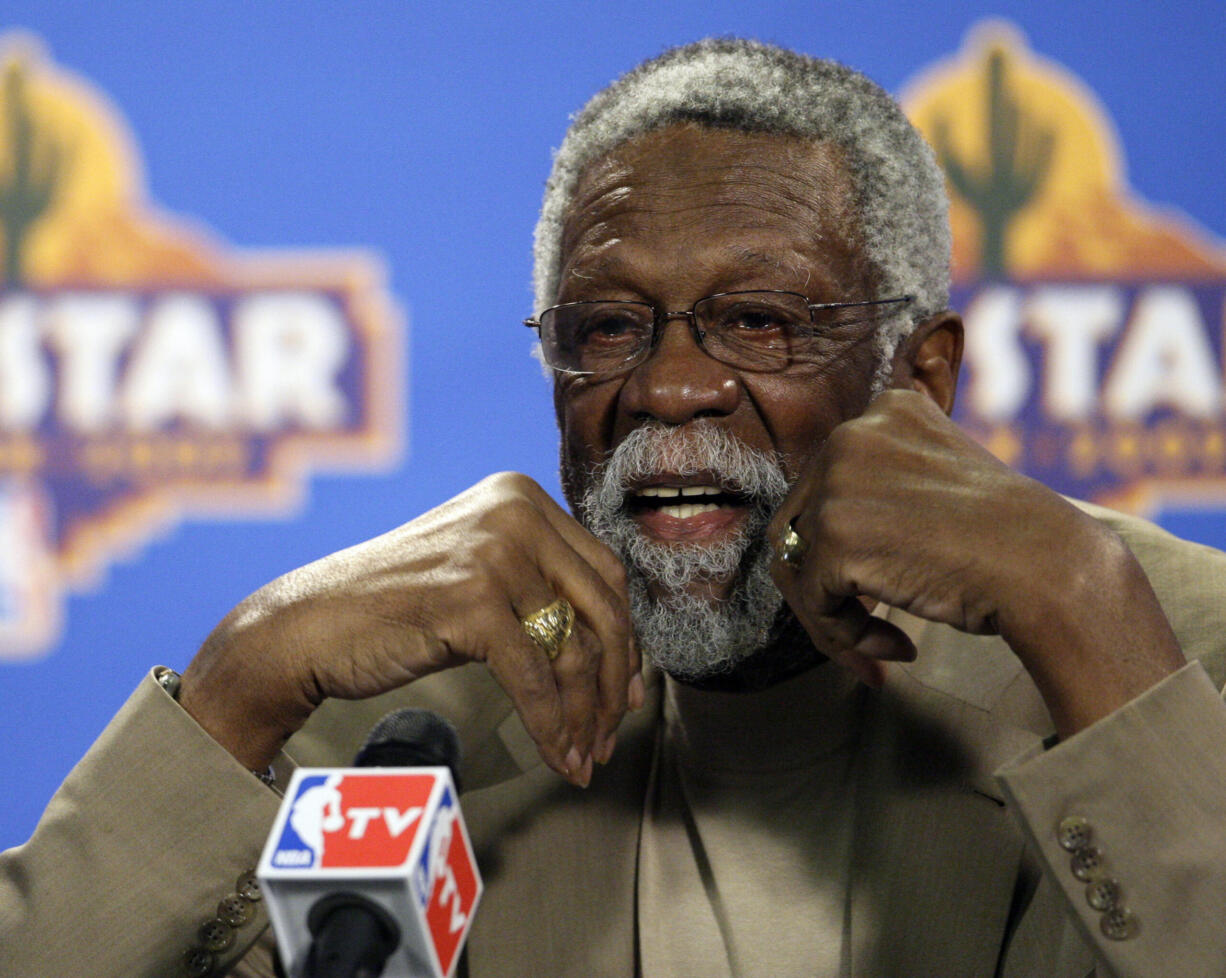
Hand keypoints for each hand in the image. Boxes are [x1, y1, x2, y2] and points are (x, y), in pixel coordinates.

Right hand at [179, 473, 639, 784]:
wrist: (310, 625)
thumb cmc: (397, 608)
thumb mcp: (480, 574)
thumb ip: (542, 591)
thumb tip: (622, 656)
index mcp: (521, 496)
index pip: (604, 571)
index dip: (625, 637)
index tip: (626, 690)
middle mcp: (515, 511)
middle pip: (602, 607)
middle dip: (613, 681)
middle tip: (611, 733)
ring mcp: (493, 552)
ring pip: (574, 648)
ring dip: (585, 714)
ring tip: (585, 756)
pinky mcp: (472, 600)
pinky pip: (536, 680)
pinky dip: (553, 728)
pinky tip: (560, 759)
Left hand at [767, 390, 1182, 736]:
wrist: (1050, 566)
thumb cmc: (1011, 540)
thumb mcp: (943, 479)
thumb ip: (887, 486)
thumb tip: (817, 539)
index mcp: (885, 411)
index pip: (830, 484)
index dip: (845, 544)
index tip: (883, 585)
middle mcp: (851, 434)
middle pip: (800, 525)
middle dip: (829, 584)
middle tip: (874, 630)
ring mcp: (837, 484)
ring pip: (799, 567)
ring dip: (837, 618)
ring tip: (882, 648)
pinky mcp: (834, 537)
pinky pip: (813, 602)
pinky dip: (844, 637)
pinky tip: (896, 647)